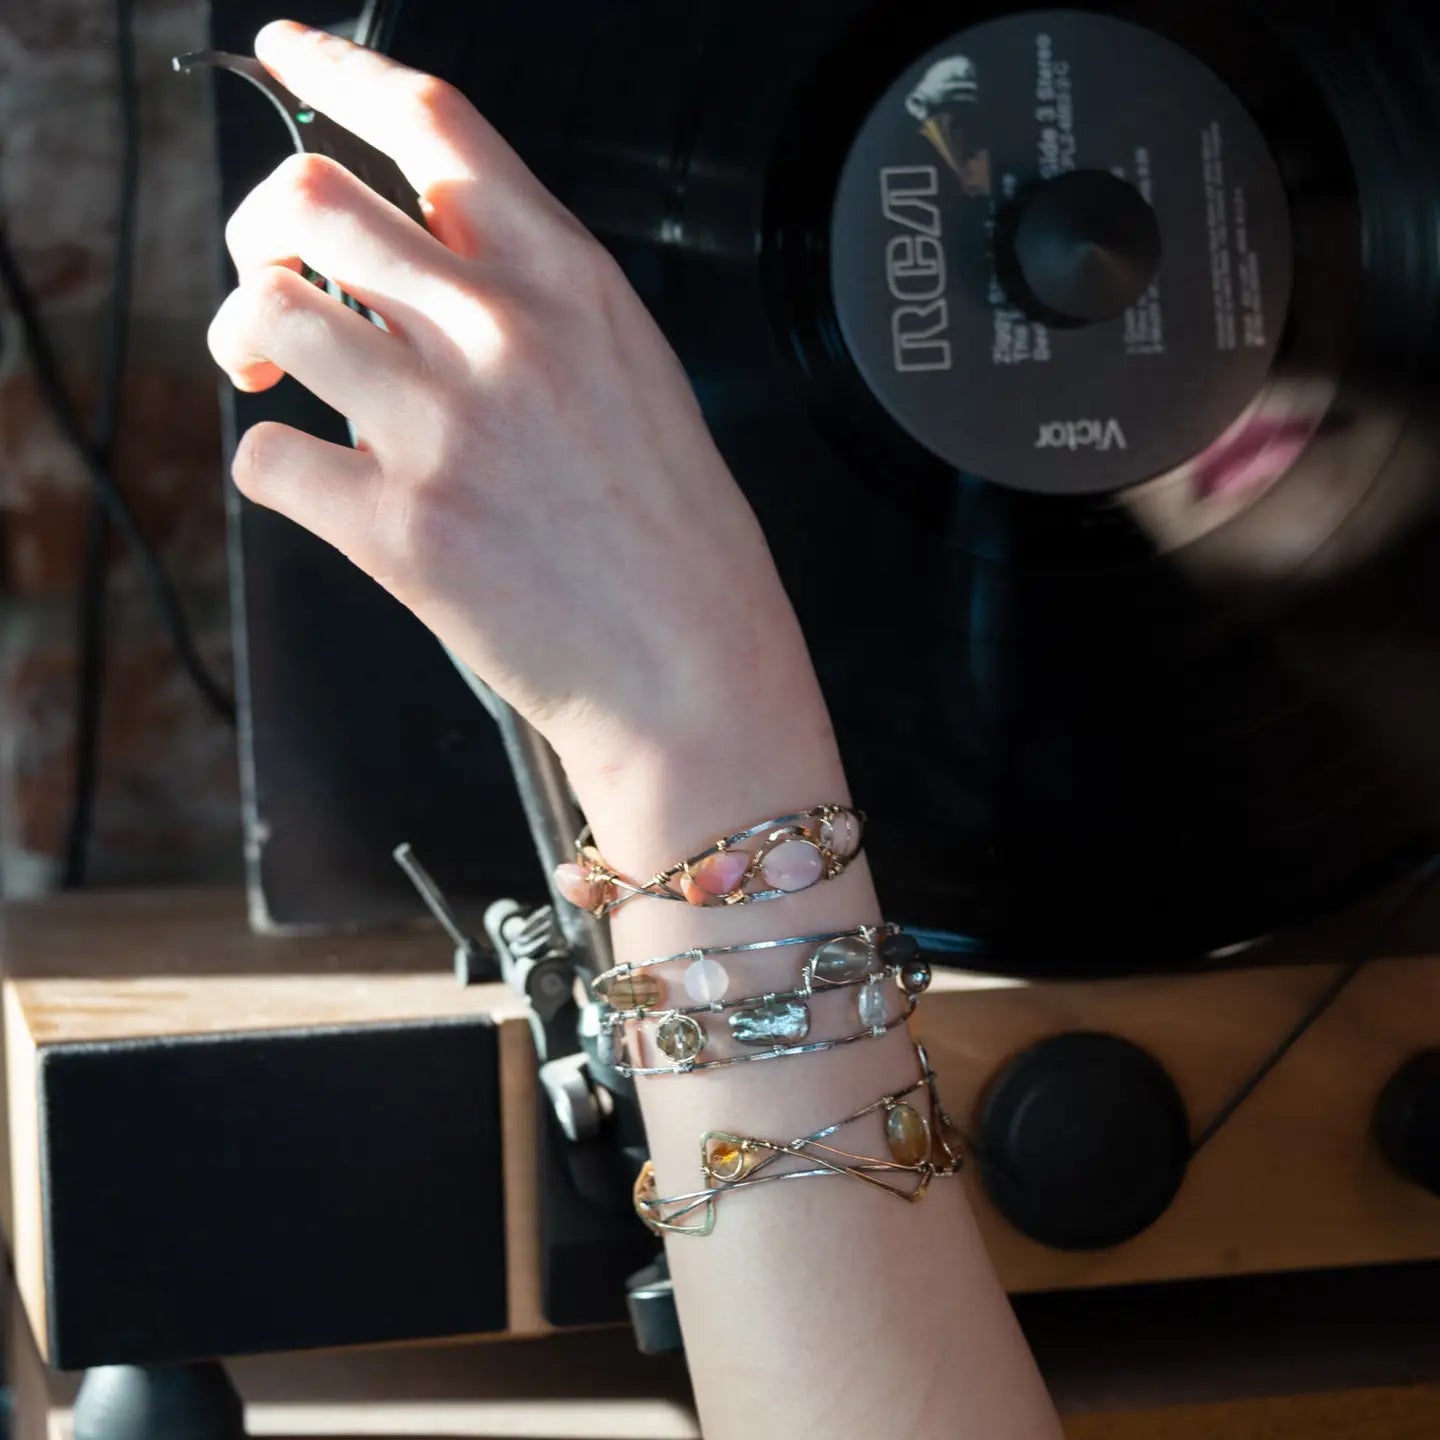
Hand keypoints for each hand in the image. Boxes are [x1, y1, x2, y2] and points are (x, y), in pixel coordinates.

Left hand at [207, 21, 822, 782]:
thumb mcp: (636, 380)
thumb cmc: (681, 546)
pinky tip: (320, 485)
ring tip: (272, 374)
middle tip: (277, 282)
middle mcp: (505, 335)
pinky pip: (266, 457)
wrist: (697, 678)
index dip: (338, 73)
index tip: (286, 57)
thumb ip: (535, 309)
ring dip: (245, 334)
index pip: (434, 124)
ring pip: (267, 306)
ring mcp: (449, 429)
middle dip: (263, 226)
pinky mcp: (403, 529)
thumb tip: (420, 280)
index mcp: (573, 284)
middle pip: (313, 196)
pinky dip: (273, 464)